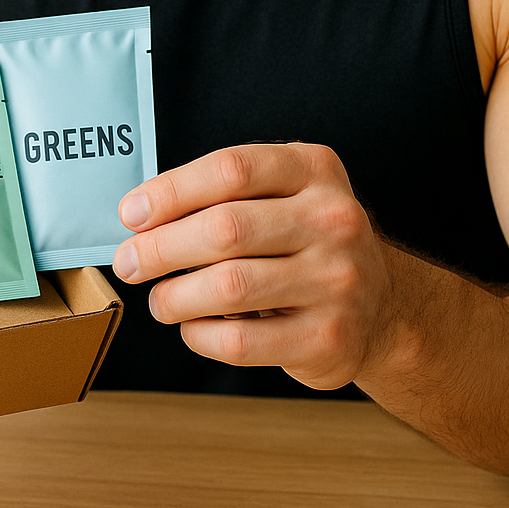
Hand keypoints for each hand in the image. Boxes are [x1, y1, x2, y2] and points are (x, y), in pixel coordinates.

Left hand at [111, 143, 394, 388]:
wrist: (379, 308)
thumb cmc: (305, 243)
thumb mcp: (283, 195)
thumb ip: (224, 195)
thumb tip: (139, 216)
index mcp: (315, 170)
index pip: (231, 169)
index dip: (171, 191)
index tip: (131, 214)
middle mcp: (334, 220)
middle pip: (225, 228)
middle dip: (159, 248)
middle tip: (129, 263)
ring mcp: (338, 280)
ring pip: (228, 287)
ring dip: (174, 297)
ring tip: (160, 300)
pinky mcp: (330, 337)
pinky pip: (240, 340)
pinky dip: (199, 335)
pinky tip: (192, 327)